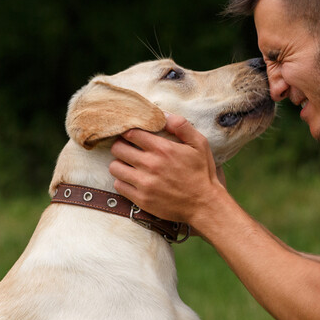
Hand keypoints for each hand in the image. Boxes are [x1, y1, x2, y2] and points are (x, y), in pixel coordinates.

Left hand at [109, 113, 224, 223]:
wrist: (204, 205)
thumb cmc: (202, 172)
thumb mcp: (199, 143)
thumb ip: (181, 125)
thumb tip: (162, 114)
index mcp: (163, 149)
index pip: (131, 133)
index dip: (128, 132)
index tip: (131, 135)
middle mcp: (151, 165)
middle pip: (118, 148)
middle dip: (121, 146)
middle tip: (128, 148)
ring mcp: (144, 183)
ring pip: (115, 167)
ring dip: (120, 163)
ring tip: (128, 164)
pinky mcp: (141, 199)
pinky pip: (119, 185)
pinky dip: (122, 181)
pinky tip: (132, 179)